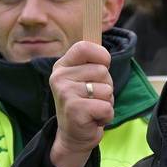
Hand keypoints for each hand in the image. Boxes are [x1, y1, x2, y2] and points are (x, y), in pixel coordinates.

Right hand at [49, 41, 114, 166]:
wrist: (73, 136)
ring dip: (107, 102)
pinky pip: (107, 107)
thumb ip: (93, 62)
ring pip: (107, 89)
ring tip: (93, 108)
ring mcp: (65, 93)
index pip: (84, 47)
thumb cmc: (85, 104)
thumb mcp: (85, 79)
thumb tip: (102, 30)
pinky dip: (106, 116)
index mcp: (62, 66)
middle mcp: (60, 77)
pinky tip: (93, 119)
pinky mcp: (75, 110)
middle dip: (106, 86)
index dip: (101, 55)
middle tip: (93, 98)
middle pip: (102, 71)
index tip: (103, 65)